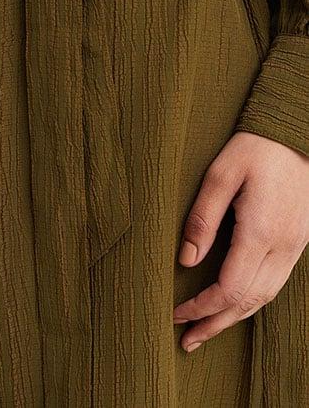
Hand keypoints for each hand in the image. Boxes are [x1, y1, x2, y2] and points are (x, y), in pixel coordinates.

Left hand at [172, 131, 308, 352]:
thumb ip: (202, 219)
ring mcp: (295, 245)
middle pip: (249, 302)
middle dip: (216, 324)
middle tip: (188, 340)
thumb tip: (186, 260)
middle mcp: (283, 246)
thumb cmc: (254, 148)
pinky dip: (252, 300)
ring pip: (266, 296)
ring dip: (235, 317)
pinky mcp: (298, 240)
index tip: (177, 313)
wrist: (293, 133)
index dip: (202, 307)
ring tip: (207, 330)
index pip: (229, 288)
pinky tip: (236, 303)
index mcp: (261, 231)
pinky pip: (276, 282)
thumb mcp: (220, 175)